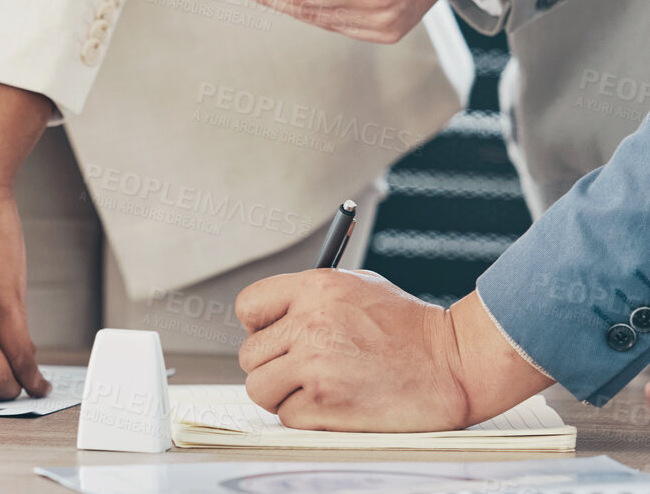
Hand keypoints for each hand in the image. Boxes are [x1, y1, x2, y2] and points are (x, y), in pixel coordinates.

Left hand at [237, 270, 549, 430]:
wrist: (457, 363)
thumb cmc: (412, 328)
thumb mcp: (357, 287)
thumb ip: (310, 299)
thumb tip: (274, 319)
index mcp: (313, 288)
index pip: (249, 306)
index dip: (259, 327)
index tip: (274, 338)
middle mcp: (308, 323)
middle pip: (250, 354)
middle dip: (273, 366)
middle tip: (302, 372)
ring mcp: (314, 364)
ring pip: (260, 388)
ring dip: (282, 395)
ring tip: (317, 391)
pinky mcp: (325, 402)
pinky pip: (287, 416)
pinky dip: (306, 418)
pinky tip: (337, 405)